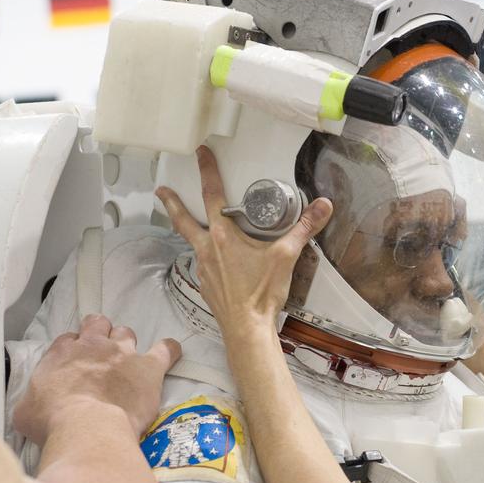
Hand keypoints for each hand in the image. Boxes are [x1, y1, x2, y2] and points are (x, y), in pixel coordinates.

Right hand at [14, 314, 180, 444]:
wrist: (87, 427)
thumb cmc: (53, 422)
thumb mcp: (25, 411)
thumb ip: (31, 401)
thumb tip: (32, 408)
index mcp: (62, 353)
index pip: (68, 340)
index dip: (74, 351)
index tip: (76, 367)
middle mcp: (92, 346)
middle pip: (98, 325)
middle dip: (100, 335)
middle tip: (101, 357)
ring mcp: (123, 353)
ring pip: (126, 333)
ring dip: (126, 344)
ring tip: (128, 363)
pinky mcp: (148, 368)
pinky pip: (165, 349)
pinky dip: (168, 351)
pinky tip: (170, 353)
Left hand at [156, 145, 331, 337]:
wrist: (246, 329)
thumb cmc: (261, 294)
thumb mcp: (286, 256)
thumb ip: (304, 228)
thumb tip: (323, 206)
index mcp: (223, 236)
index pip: (212, 194)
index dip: (207, 170)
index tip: (201, 153)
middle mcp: (207, 249)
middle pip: (183, 219)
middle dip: (171, 203)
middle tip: (160, 190)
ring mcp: (203, 268)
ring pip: (192, 241)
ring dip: (189, 230)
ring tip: (191, 224)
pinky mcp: (206, 284)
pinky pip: (202, 263)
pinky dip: (205, 255)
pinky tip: (215, 258)